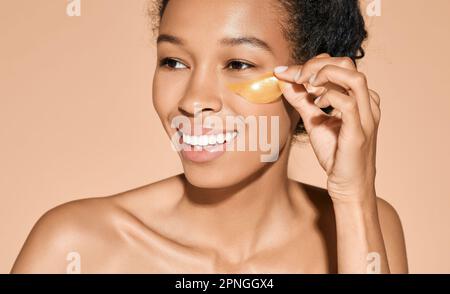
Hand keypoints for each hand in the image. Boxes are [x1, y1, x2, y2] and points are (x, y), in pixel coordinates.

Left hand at [274, 54, 380, 202]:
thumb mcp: (314, 121)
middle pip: (347, 64)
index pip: (338, 66)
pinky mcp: (359, 131)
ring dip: (324, 75)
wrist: (349, 186)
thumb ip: (302, 100)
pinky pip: (349, 103)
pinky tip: (316, 103)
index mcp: (359, 98)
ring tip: (306, 85)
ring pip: (353, 78)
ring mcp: (366, 116)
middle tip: (294, 77)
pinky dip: (328, 96)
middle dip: (316, 65)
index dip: (311, 64)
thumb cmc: (336, 155)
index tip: (285, 72)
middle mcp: (367, 103)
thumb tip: (285, 81)